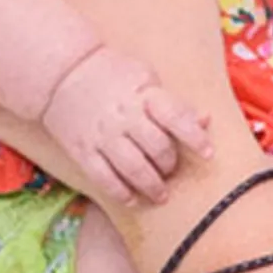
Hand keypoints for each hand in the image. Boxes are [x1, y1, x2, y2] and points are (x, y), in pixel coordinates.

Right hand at [41, 45, 211, 205]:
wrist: (63, 74)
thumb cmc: (112, 74)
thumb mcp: (146, 77)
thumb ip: (173, 102)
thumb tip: (205, 120)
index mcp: (143, 94)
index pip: (176, 117)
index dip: (195, 137)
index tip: (209, 154)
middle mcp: (124, 116)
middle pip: (156, 147)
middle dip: (170, 164)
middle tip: (173, 171)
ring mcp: (102, 135)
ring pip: (132, 167)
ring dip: (151, 185)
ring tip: (161, 195)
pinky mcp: (82, 151)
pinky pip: (104, 178)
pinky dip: (120, 192)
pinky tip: (132, 199)